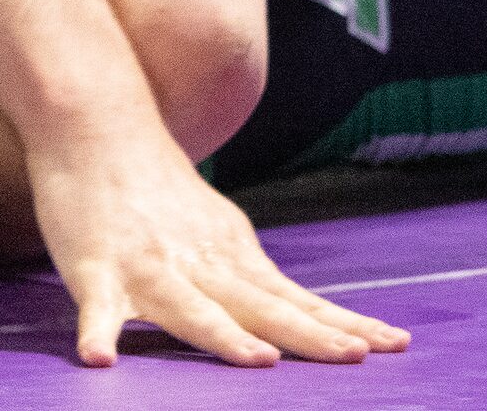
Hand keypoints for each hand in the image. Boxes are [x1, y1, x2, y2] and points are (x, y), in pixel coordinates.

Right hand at [27, 109, 409, 367]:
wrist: (93, 123)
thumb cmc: (154, 185)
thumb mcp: (213, 226)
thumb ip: (247, 273)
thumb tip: (298, 311)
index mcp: (229, 253)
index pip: (293, 298)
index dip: (338, 324)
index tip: (393, 344)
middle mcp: (198, 262)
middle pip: (259, 305)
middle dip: (307, 335)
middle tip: (355, 357)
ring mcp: (147, 265)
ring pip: (190, 307)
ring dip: (224, 336)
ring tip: (260, 362)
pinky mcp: (95, 269)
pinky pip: (97, 307)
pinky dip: (99, 331)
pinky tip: (100, 357)